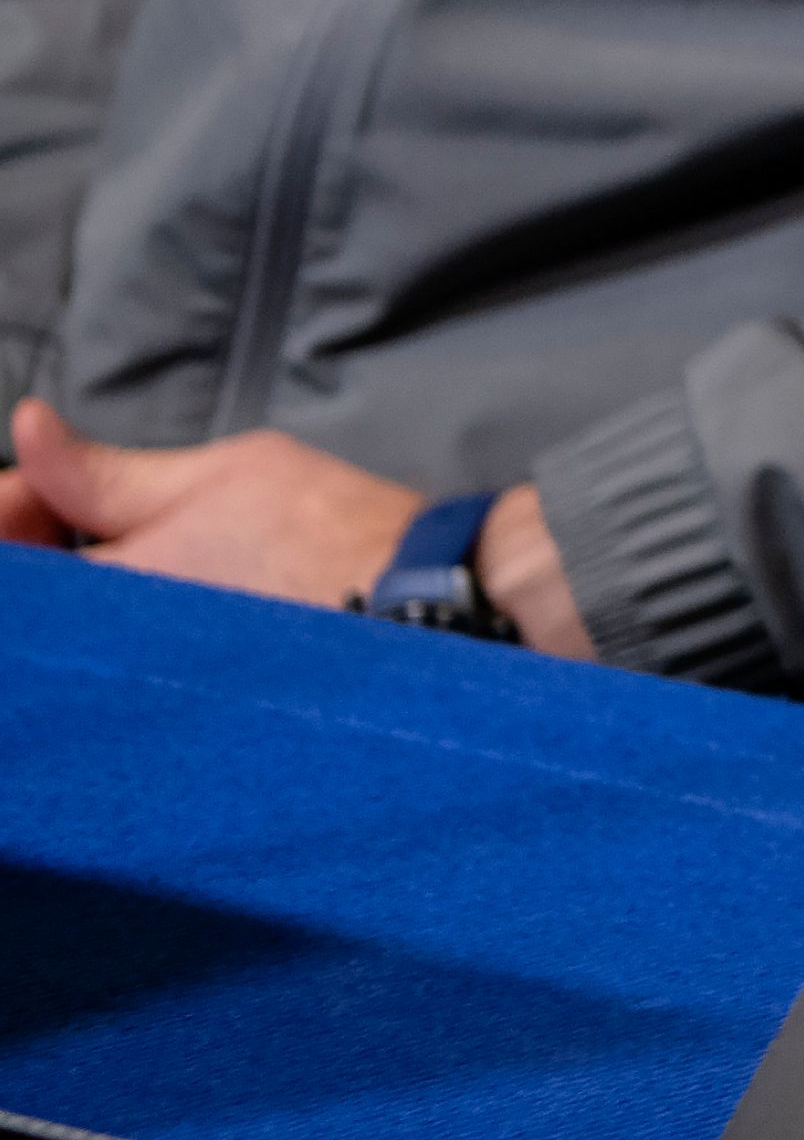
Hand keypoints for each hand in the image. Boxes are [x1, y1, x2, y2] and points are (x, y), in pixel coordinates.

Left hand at [1, 401, 596, 655]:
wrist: (426, 605)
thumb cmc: (329, 537)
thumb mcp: (215, 475)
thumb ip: (104, 470)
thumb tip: (31, 429)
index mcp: (109, 596)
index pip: (13, 571)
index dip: (12, 515)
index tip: (36, 482)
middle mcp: (120, 661)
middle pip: (41, 615)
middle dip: (39, 548)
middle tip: (68, 504)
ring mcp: (158, 693)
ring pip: (80, 641)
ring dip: (80, 582)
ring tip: (112, 533)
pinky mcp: (199, 711)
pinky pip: (128, 667)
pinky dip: (123, 621)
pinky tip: (160, 584)